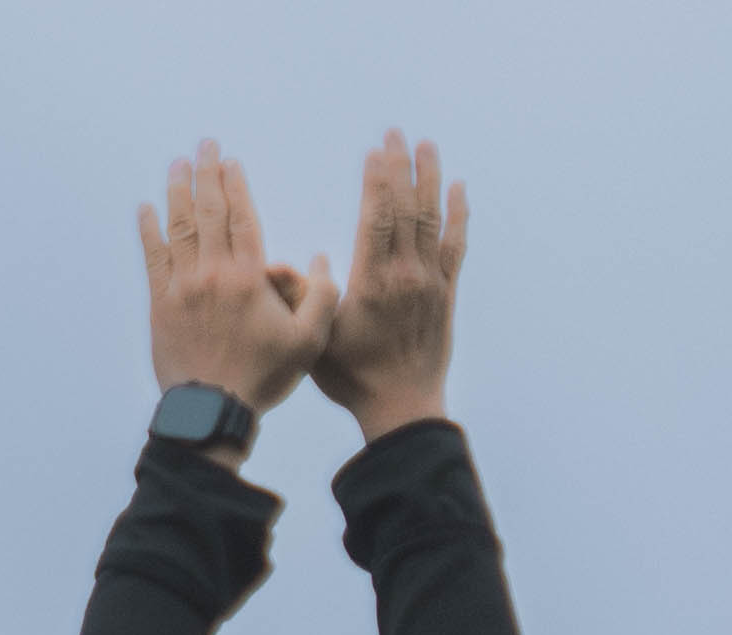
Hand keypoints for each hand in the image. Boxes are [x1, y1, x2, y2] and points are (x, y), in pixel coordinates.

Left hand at [138, 143, 335, 416]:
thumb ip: (321, 296)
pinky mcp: (160, 306)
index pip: (242, 218)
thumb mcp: (310, 340)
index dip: (236, 186)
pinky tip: (145, 209)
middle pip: (209, 213)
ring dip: (177, 193)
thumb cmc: (263, 377)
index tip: (231, 161)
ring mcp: (183, 288)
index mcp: (250, 277)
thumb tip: (323, 261)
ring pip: (179, 229)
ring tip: (177, 165)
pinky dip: (148, 231)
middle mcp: (214, 274)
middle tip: (204, 146)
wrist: (212, 411)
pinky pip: (152, 259)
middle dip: (207, 175)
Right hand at [306, 132, 464, 439]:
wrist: (402, 405)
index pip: (378, 218)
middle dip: (402, 167)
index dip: (378, 181)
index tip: (375, 151)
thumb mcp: (315, 340)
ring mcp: (430, 281)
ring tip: (426, 146)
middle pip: (407, 208)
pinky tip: (457, 189)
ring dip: (430, 179)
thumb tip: (274, 267)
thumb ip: (301, 299)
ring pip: (433, 219)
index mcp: (373, 282)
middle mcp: (406, 275)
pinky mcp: (446, 292)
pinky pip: (455, 245)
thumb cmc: (353, 378)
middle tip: (397, 133)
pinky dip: (458, 215)